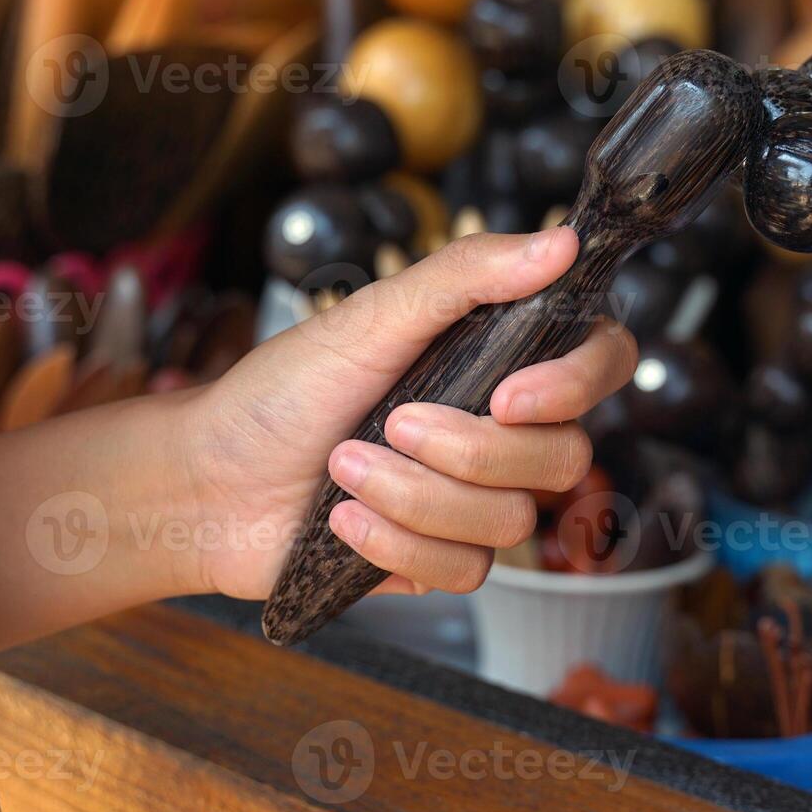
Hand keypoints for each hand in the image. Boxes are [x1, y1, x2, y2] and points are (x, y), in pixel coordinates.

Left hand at [180, 227, 636, 600]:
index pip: (603, 362)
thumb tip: (562, 241)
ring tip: (345, 466)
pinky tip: (344, 520)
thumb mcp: (371, 316)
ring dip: (415, 495)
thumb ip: (469, 275)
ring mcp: (478, 497)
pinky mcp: (445, 557)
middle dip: (468, 449)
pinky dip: (398, 544)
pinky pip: (469, 570)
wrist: (207, 482)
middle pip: (565, 457)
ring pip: (512, 520)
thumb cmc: (282, 390)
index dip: (577, 384)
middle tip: (391, 421)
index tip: (508, 394)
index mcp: (502, 357)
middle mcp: (504, 427)